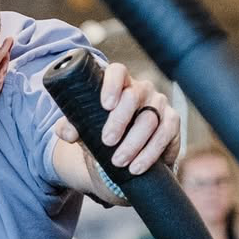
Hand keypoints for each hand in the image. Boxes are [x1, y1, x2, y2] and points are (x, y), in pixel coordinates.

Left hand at [54, 61, 180, 175]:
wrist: (125, 154)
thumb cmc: (102, 133)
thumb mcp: (85, 129)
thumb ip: (72, 127)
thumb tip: (66, 132)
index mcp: (119, 84)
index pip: (117, 72)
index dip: (112, 84)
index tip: (105, 105)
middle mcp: (141, 89)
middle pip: (133, 98)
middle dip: (120, 121)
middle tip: (108, 142)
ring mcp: (159, 104)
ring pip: (150, 120)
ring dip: (134, 143)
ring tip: (119, 162)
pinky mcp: (172, 122)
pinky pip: (165, 135)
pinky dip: (150, 153)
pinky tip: (137, 166)